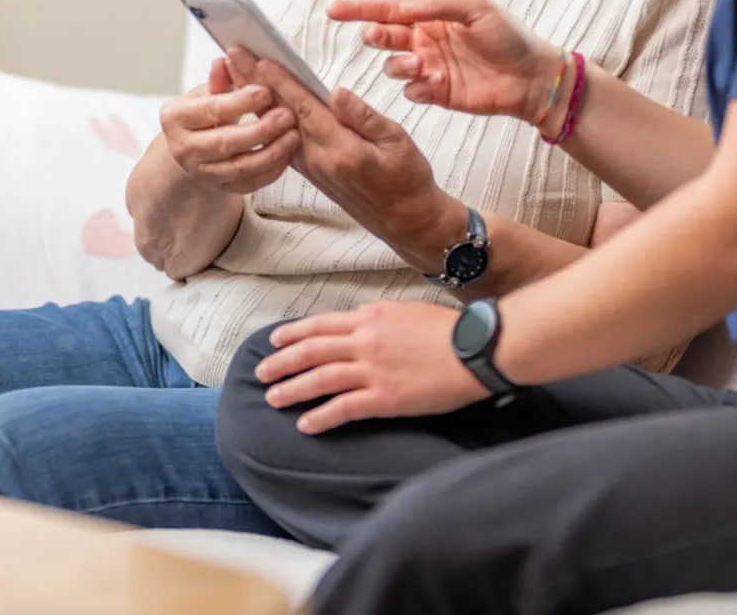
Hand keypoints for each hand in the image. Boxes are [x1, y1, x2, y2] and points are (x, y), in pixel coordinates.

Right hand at [158, 58, 299, 194]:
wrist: (192, 145)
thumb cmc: (202, 113)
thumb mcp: (206, 91)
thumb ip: (220, 79)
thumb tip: (226, 61)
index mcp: (175, 118)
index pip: (211, 110)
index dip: (240, 102)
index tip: (265, 92)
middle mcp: (183, 148)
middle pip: (225, 142)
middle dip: (260, 130)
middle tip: (286, 115)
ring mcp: (201, 172)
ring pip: (240, 167)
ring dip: (271, 152)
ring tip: (293, 135)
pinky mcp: (219, 187)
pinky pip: (249, 184)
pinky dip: (271, 171)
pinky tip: (287, 155)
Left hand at [227, 51, 465, 273]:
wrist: (405, 220)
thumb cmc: (407, 179)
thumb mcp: (396, 141)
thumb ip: (364, 117)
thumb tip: (338, 93)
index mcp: (340, 150)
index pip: (303, 110)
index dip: (280, 83)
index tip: (260, 60)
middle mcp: (317, 161)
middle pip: (278, 115)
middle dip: (253, 83)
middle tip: (232, 55)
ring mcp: (310, 167)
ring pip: (275, 126)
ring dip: (254, 97)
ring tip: (235, 70)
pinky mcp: (310, 171)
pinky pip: (281, 138)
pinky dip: (266, 116)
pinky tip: (256, 101)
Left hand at [255, 301, 487, 433]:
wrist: (474, 349)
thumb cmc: (446, 330)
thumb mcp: (405, 311)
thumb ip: (378, 317)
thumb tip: (359, 319)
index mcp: (370, 317)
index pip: (320, 325)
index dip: (293, 333)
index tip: (274, 340)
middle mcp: (365, 341)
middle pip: (312, 350)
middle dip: (282, 362)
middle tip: (262, 373)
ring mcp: (372, 370)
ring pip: (320, 379)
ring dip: (292, 389)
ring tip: (273, 400)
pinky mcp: (384, 398)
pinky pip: (343, 408)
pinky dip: (320, 417)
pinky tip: (305, 425)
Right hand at [328, 0, 562, 123]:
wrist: (533, 77)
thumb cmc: (509, 36)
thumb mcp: (473, 9)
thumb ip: (434, 7)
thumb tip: (398, 8)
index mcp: (431, 17)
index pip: (389, 11)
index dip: (360, 10)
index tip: (334, 11)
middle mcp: (425, 41)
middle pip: (385, 38)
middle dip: (377, 36)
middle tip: (379, 36)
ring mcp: (429, 68)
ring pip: (394, 67)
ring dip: (401, 65)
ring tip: (422, 65)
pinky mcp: (437, 94)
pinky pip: (412, 92)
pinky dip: (419, 87)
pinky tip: (439, 83)